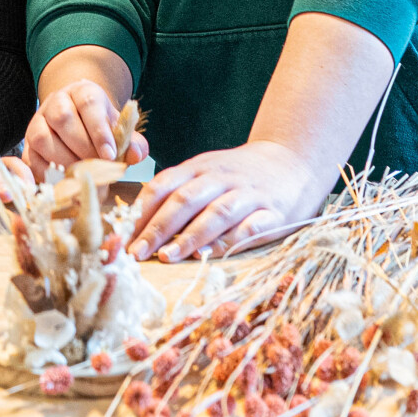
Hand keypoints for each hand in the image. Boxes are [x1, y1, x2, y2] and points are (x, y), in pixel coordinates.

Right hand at [22, 77, 148, 175]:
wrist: (78, 124)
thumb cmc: (102, 129)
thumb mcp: (120, 131)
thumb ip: (132, 142)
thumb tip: (136, 155)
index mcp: (82, 92)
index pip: (89, 104)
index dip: (99, 131)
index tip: (110, 155)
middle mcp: (55, 102)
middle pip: (63, 119)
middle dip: (83, 149)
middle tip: (99, 170)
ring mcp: (37, 122)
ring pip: (43, 138)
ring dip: (65, 162)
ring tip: (84, 178)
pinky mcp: (27, 145)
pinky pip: (31, 159)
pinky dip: (49, 175)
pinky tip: (67, 183)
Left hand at [127, 140, 319, 262]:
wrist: (294, 159)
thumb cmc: (240, 173)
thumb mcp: (207, 172)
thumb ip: (179, 192)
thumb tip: (140, 223)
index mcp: (199, 167)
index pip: (163, 185)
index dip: (141, 211)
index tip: (123, 236)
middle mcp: (220, 178)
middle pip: (184, 201)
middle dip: (157, 228)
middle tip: (136, 253)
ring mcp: (247, 194)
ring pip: (214, 214)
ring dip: (189, 237)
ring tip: (167, 257)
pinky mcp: (273, 212)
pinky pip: (249, 227)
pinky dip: (229, 242)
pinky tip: (211, 256)